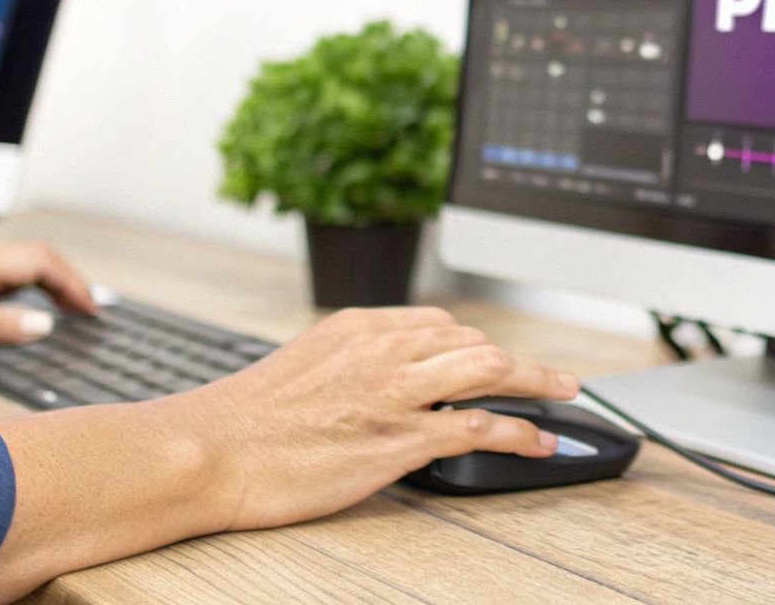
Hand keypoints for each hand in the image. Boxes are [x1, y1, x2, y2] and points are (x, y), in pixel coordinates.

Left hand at [0, 241, 98, 359]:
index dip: (71, 284)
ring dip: (52, 280)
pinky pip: (9, 268)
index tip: (88, 309)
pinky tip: (33, 303)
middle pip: (38, 256)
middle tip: (86, 311)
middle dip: (69, 280)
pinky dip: (33, 282)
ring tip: (69, 308)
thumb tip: (42, 325)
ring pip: (25, 260)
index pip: (40, 262)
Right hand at [175, 305, 580, 530]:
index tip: (496, 358)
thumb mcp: (304, 365)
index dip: (476, 343)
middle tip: (549, 377)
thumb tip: (379, 380)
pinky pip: (479, 427)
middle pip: (473, 340)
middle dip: (517, 360)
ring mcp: (396, 393)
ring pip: (489, 369)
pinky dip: (519, 432)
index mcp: (360, 327)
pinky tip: (536, 441)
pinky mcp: (401, 438)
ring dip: (536, 382)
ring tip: (563, 394)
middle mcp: (384, 349)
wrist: (211, 450)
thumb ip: (351, 363)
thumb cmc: (245, 419)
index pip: (439, 323)